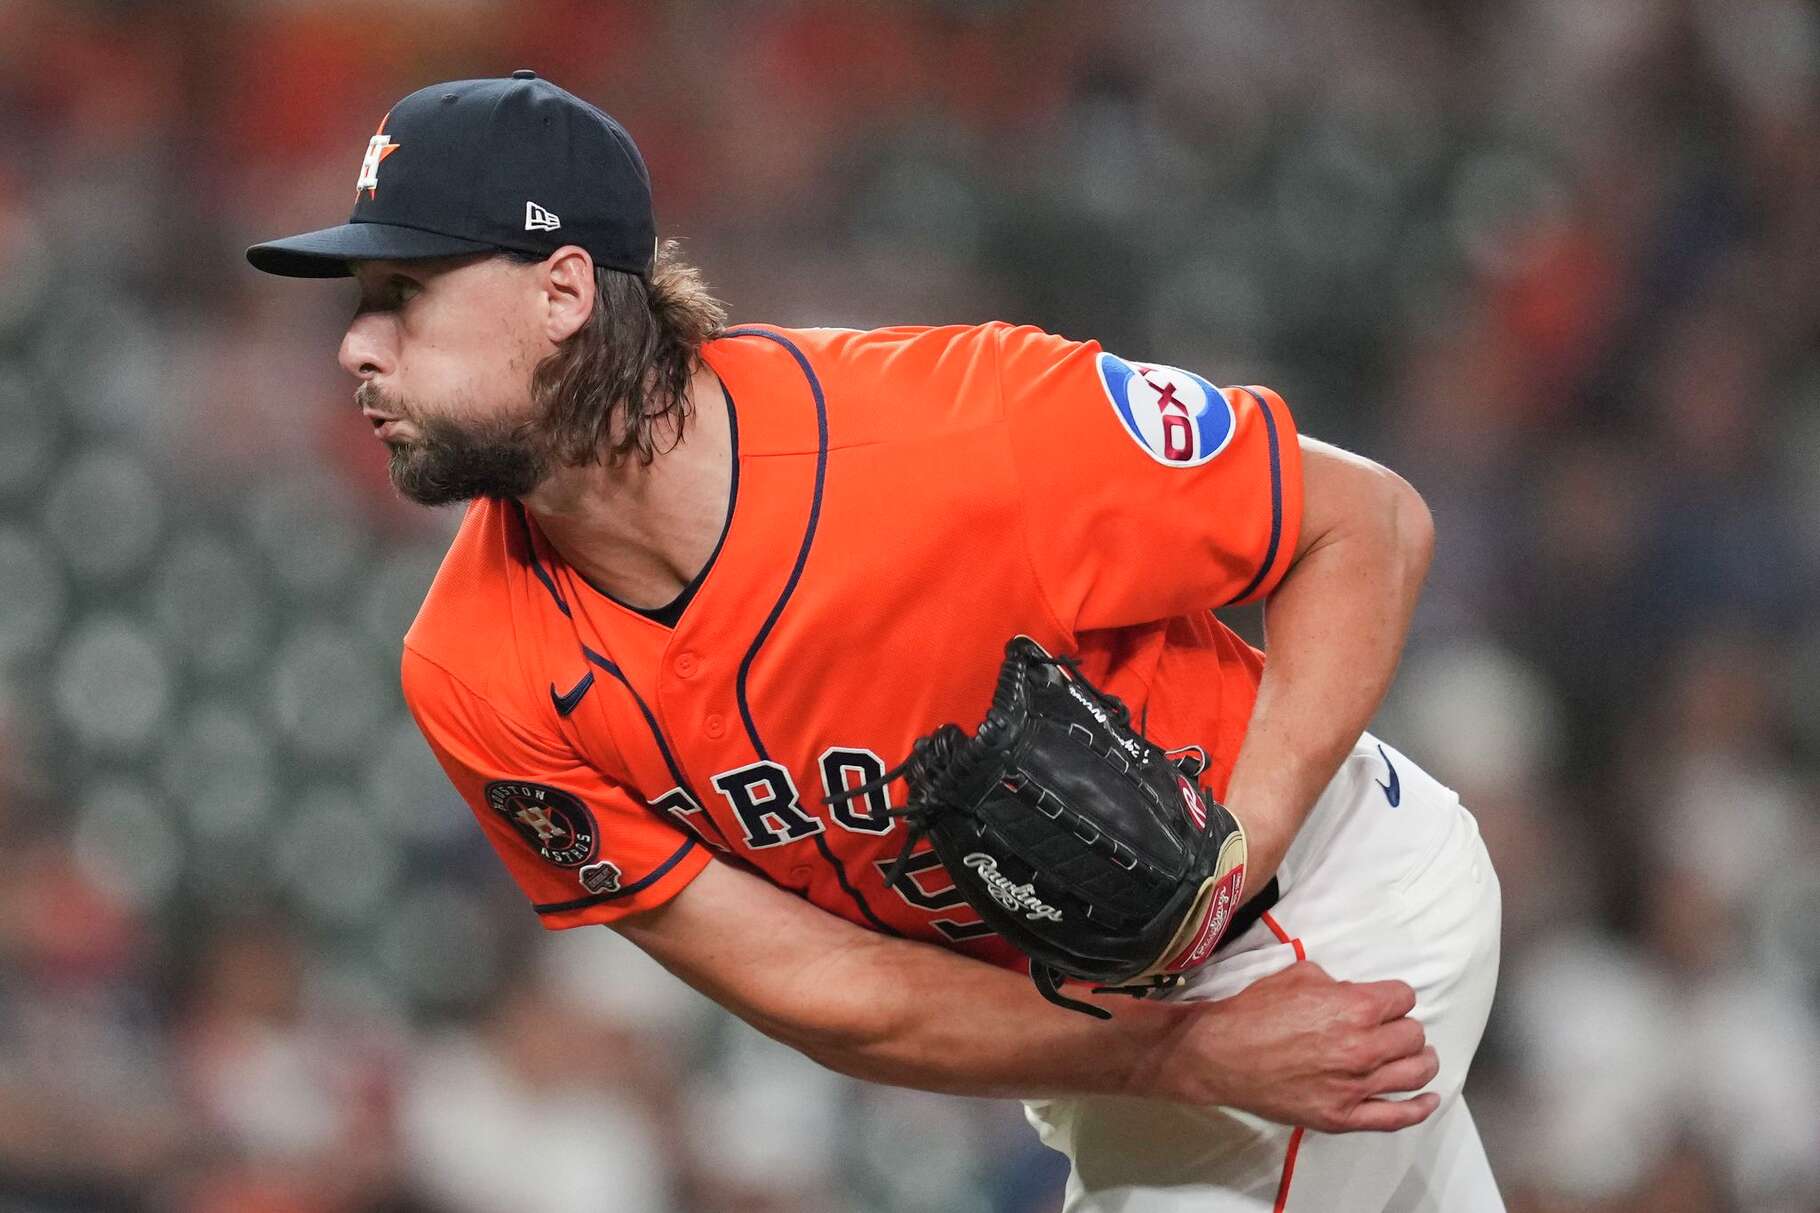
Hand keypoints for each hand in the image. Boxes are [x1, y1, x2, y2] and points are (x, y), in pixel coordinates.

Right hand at [1147, 961, 1439, 1132]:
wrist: (1220, 1053)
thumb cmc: (1254, 1011)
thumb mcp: (1298, 976)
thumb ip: (1337, 984)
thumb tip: (1353, 994)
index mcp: (1356, 1007)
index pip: (1404, 997)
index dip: (1393, 997)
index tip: (1384, 1002)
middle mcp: (1364, 1047)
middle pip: (1414, 1035)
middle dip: (1403, 1026)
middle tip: (1387, 1028)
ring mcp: (1356, 1086)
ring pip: (1416, 1072)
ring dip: (1419, 1060)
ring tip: (1413, 1057)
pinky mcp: (1344, 1116)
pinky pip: (1398, 1116)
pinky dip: (1420, 1108)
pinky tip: (1428, 1098)